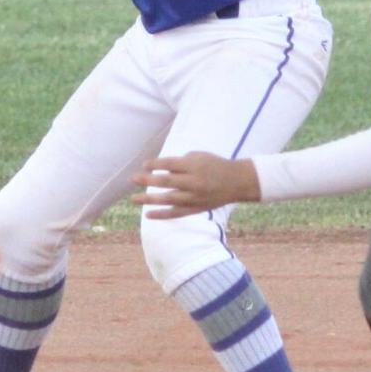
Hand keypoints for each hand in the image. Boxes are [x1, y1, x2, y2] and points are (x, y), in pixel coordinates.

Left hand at [130, 153, 260, 218]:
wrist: (237, 182)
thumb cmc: (214, 165)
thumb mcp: (199, 156)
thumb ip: (180, 163)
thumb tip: (160, 172)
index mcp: (194, 166)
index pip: (170, 165)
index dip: (155, 165)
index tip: (144, 165)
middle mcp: (194, 182)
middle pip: (167, 182)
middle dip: (148, 181)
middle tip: (133, 179)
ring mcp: (195, 197)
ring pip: (169, 200)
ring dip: (149, 200)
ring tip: (134, 199)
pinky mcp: (196, 208)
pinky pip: (177, 213)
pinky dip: (162, 215)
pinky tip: (148, 215)